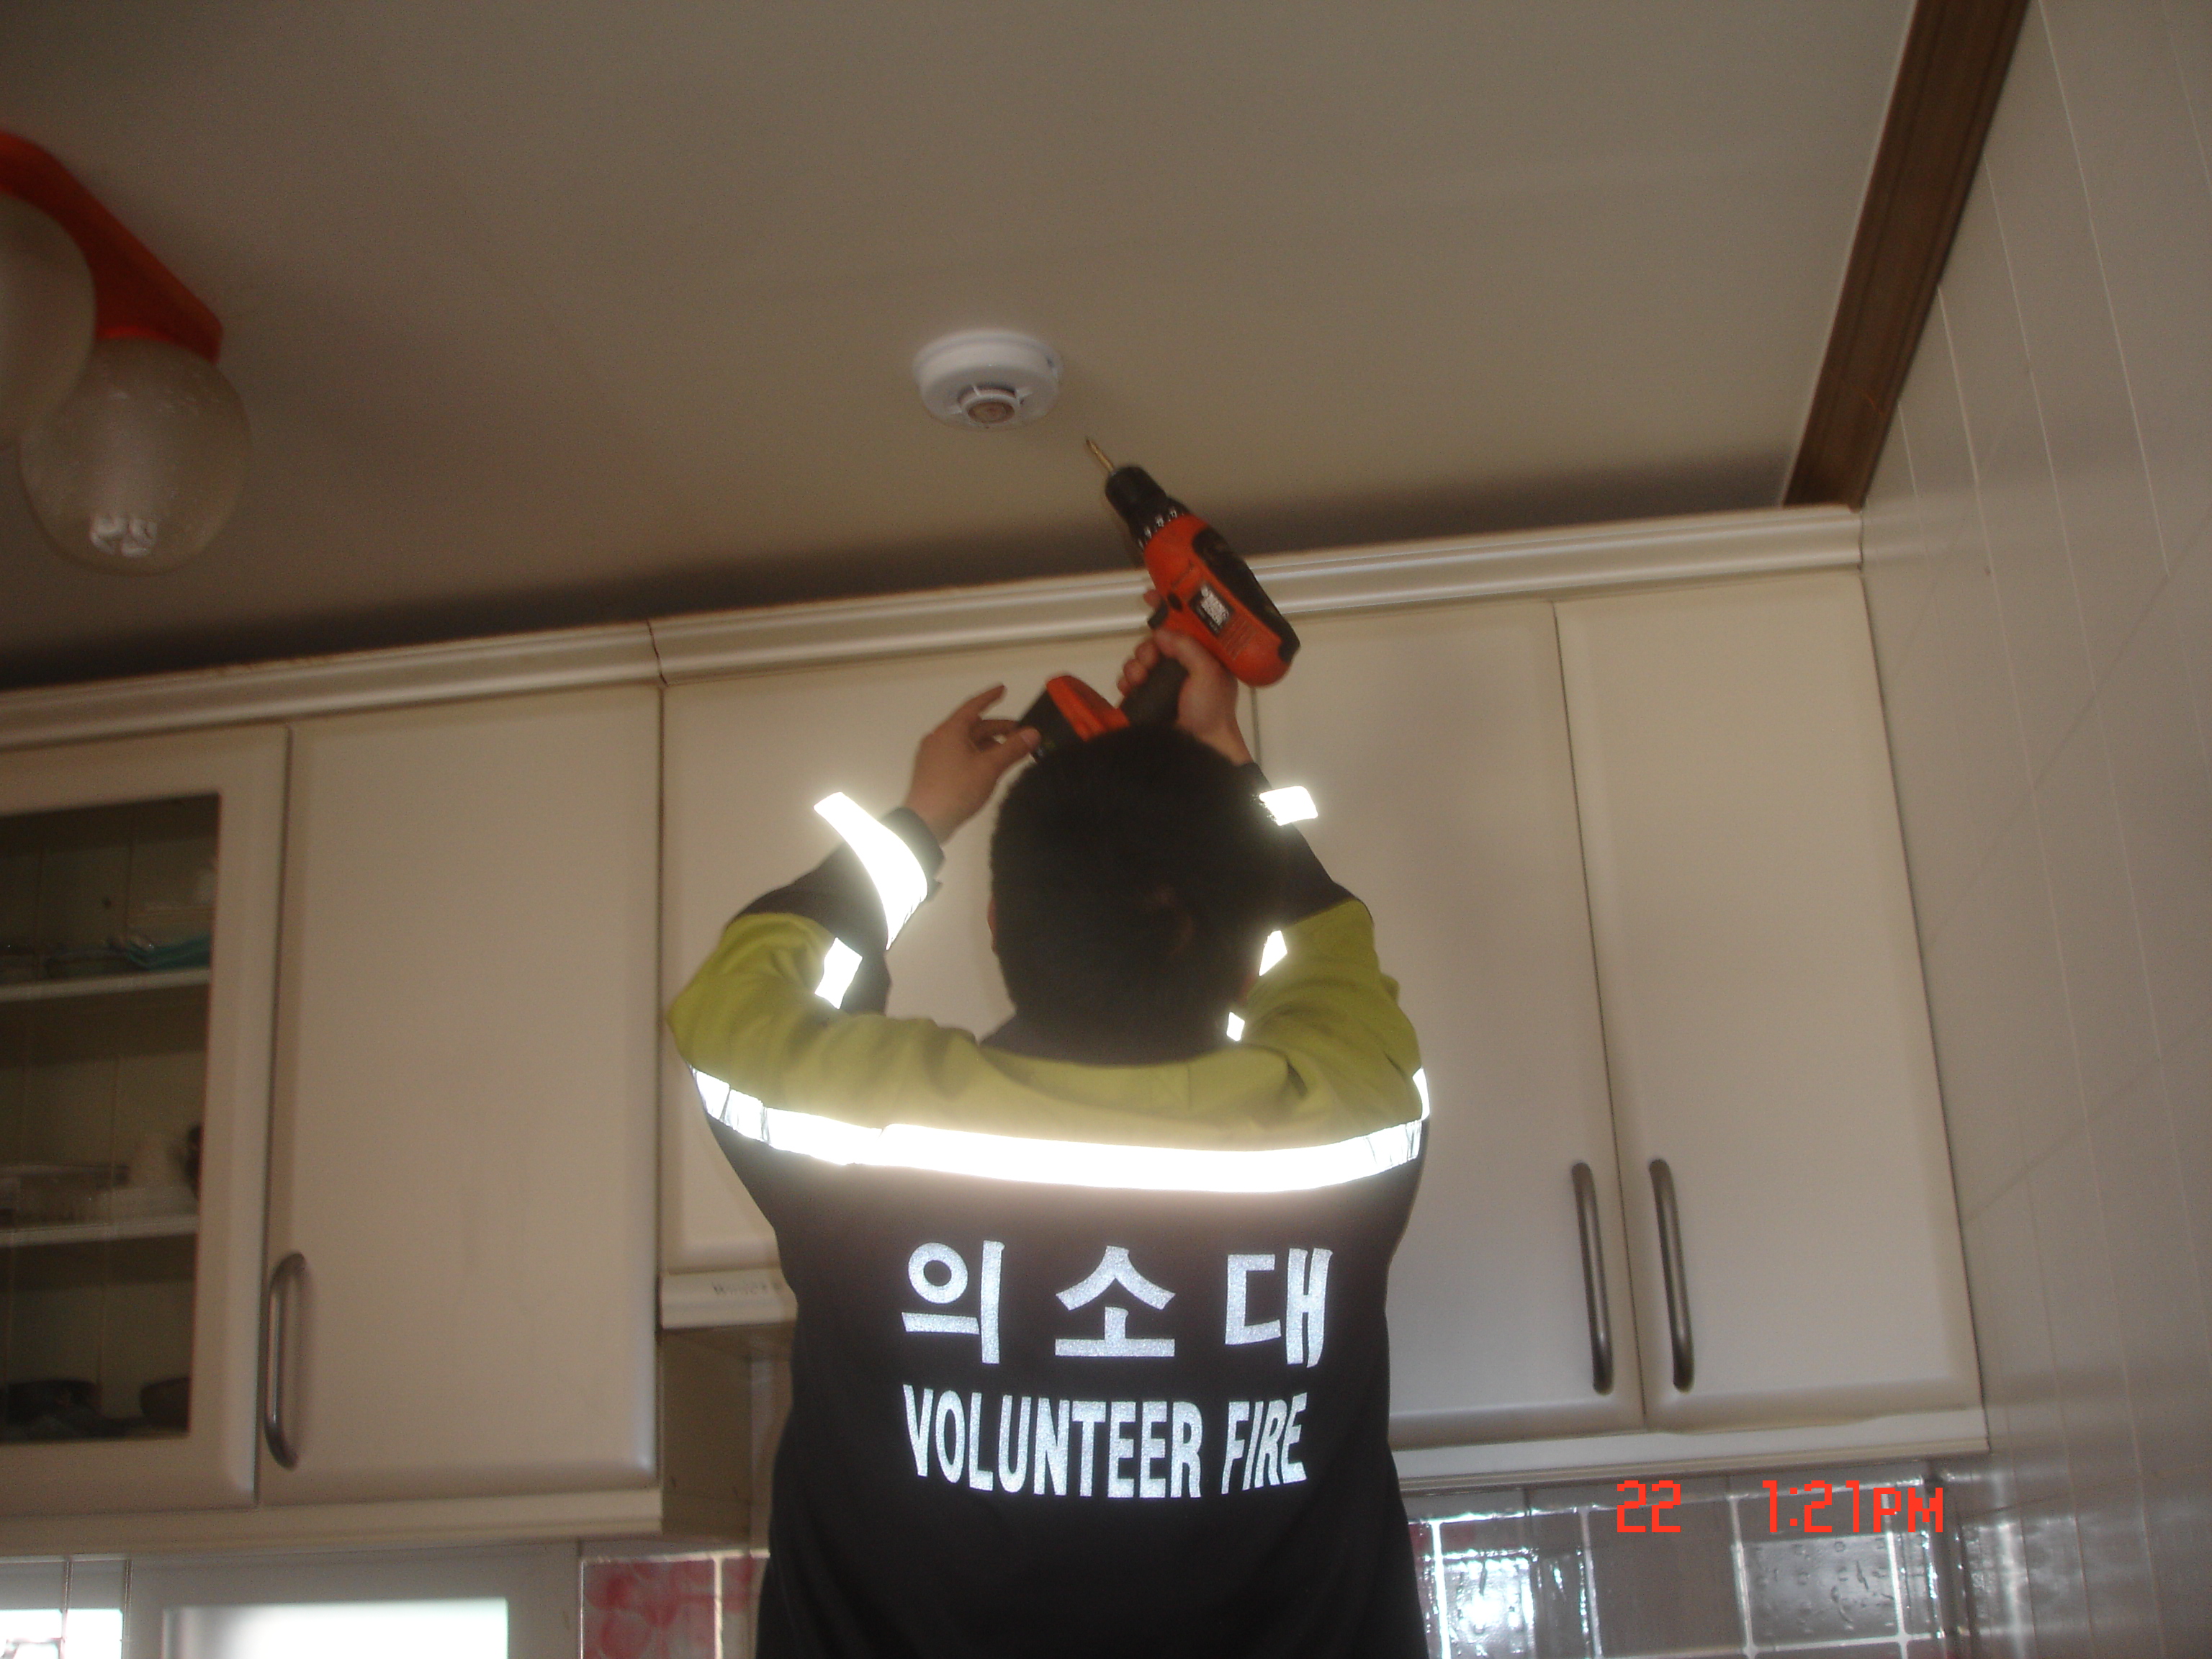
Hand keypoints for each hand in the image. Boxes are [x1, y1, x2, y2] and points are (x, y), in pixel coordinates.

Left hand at [901, 686, 1040, 841]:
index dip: (989, 697)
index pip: (973, 706)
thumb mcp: (989, 768)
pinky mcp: (932, 771)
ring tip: (1007, 752)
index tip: (1002, 689)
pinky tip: (988, 767)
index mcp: (950, 731)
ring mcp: (933, 755)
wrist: (925, 821)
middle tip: (1018, 733)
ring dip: (987, 744)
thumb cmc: (957, 789)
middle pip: (971, 726)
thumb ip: (1012, 748)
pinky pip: (958, 754)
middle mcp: (939, 738)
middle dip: (995, 728)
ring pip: (965, 742)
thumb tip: (1033, 733)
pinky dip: (975, 755)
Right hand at [1117, 611, 1252, 765]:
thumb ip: (1187, 646)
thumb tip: (1162, 633)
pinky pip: (1131, 679)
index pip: (1186, 624)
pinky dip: (1127, 680)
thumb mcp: (1208, 672)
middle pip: (1157, 641)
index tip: (1150, 597)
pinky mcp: (1149, 697)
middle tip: (1149, 660)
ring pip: (1142, 659)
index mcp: (1204, 656)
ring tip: (1138, 679)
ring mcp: (1166, 683)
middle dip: (1148, 647)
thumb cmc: (1212, 712)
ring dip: (1135, 665)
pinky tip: (1129, 687)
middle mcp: (1185, 666)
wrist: (1199, 750)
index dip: (1168, 608)